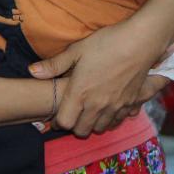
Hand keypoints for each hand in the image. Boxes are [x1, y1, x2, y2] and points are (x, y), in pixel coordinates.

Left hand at [29, 19, 173, 136]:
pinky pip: (118, 121)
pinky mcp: (131, 104)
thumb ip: (54, 65)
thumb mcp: (77, 50)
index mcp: (80, 93)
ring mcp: (115, 107)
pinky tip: (109, 108)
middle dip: (75, 126)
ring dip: (93, 124)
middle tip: (74, 114)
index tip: (59, 114)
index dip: (59, 121)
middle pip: (82, 131)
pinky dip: (112, 119)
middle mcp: (97, 105)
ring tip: (90, 111)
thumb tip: (32, 71)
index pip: (65, 123)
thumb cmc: (106, 43)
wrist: (140, 42)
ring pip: (100, 128)